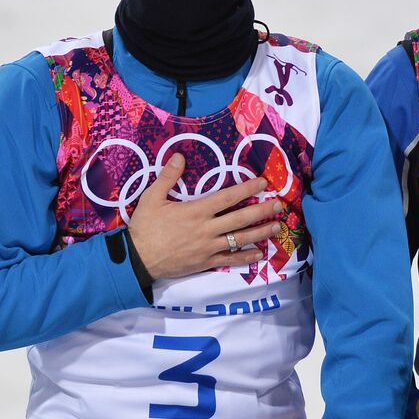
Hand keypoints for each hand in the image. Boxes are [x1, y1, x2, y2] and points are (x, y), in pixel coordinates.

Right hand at [126, 152, 284, 280]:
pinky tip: (259, 254)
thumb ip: (168, 176)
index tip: (263, 183)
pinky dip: (246, 257)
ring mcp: (208, 248)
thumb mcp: (152, 198)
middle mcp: (207, 229)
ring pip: (240, 239)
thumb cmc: (145, 227)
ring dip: (260, 233)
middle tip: (280, 206)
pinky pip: (230, 260)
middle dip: (262, 211)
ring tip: (276, 227)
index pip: (228, 197)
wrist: (138, 259)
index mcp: (196, 211)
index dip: (247, 189)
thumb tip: (179, 155)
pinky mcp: (206, 263)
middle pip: (240, 219)